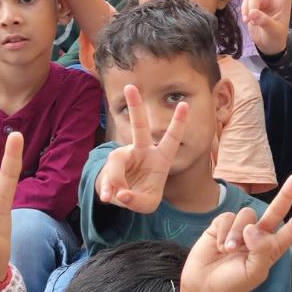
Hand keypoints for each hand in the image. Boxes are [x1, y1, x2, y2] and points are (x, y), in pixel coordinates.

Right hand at [97, 86, 188, 212]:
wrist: (123, 197)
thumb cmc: (142, 195)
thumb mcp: (146, 204)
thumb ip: (136, 200)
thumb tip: (120, 193)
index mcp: (160, 158)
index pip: (171, 138)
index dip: (178, 123)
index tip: (185, 104)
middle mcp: (142, 152)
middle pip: (139, 127)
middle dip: (135, 107)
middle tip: (130, 87)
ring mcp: (125, 155)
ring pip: (117, 163)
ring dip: (114, 181)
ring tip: (114, 197)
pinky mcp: (111, 164)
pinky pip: (107, 175)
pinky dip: (107, 189)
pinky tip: (109, 197)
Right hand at [181, 175, 291, 291]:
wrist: (203, 286)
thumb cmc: (232, 284)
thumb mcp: (254, 273)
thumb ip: (261, 251)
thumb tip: (253, 228)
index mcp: (271, 249)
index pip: (290, 231)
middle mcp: (258, 236)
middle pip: (275, 211)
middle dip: (286, 195)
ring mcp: (240, 229)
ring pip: (247, 215)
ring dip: (237, 234)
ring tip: (229, 251)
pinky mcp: (223, 225)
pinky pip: (228, 217)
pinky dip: (224, 232)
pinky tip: (219, 246)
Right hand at [242, 0, 291, 54]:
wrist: (268, 45)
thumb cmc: (276, 37)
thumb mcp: (273, 31)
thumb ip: (263, 21)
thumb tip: (252, 14)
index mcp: (283, 3)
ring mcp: (262, 2)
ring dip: (250, 9)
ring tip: (251, 21)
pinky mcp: (252, 6)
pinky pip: (246, 3)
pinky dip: (245, 11)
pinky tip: (248, 21)